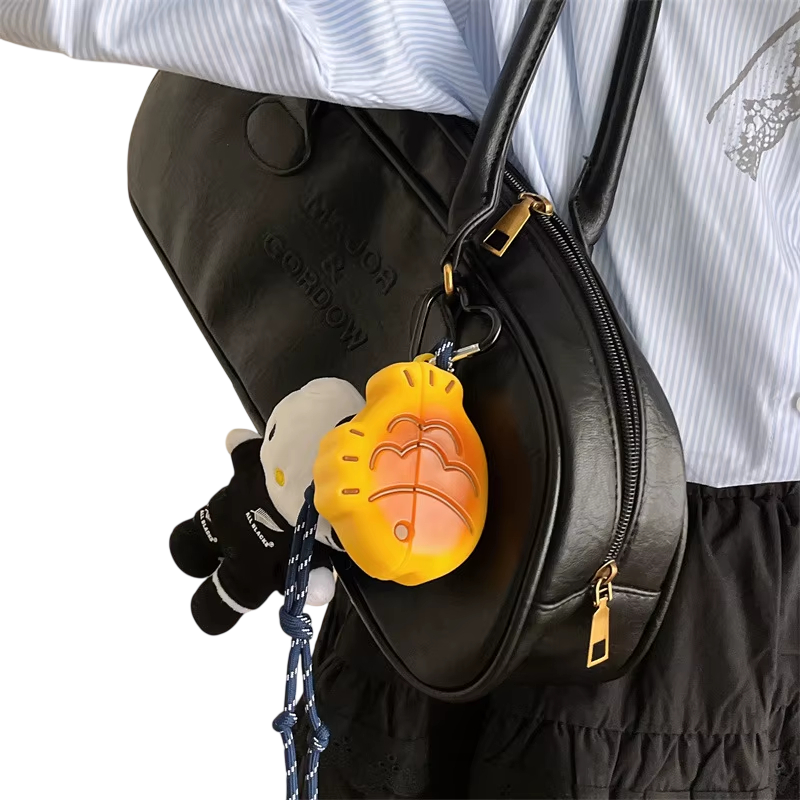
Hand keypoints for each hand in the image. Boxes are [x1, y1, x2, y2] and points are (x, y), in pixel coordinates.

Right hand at [169, 430, 331, 633]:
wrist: (316, 465)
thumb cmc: (319, 522)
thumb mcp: (320, 559)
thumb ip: (313, 578)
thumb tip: (316, 595)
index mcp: (246, 570)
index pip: (212, 604)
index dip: (212, 609)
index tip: (220, 609)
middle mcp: (229, 534)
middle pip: (188, 549)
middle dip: (197, 556)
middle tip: (222, 557)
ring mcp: (234, 496)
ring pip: (213, 509)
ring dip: (228, 513)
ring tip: (261, 510)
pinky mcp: (248, 460)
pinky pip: (238, 452)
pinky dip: (239, 449)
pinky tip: (240, 442)